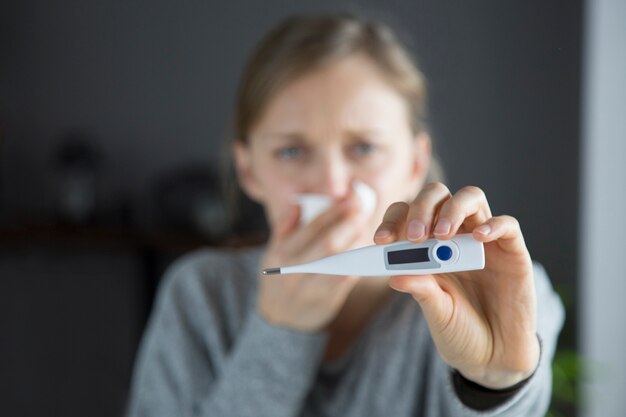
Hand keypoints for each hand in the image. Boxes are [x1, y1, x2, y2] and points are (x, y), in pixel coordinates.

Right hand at [259, 191, 365, 331]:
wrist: (279, 319)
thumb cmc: (280, 277)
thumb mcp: (274, 252)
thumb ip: (285, 227)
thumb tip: (297, 203)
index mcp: (282, 253)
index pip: (312, 227)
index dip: (333, 211)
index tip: (350, 199)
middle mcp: (295, 271)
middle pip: (329, 244)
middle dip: (348, 224)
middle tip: (361, 210)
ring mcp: (310, 288)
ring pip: (340, 263)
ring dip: (356, 244)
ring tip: (364, 228)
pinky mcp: (326, 301)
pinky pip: (345, 280)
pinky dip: (356, 264)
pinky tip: (363, 252)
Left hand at [374, 183, 539, 388]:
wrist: (494, 357)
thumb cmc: (460, 331)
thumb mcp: (436, 312)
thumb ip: (421, 290)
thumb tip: (394, 276)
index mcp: (428, 247)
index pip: (408, 216)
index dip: (393, 221)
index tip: (381, 240)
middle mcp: (455, 236)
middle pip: (438, 196)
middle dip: (421, 208)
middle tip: (413, 236)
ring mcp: (484, 241)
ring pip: (471, 198)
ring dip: (452, 210)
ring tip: (441, 234)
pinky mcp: (513, 252)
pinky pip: (507, 225)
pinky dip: (493, 225)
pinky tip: (478, 239)